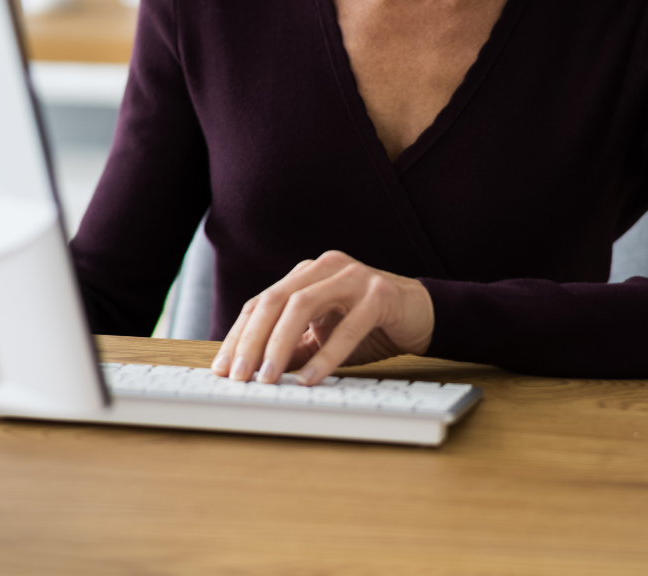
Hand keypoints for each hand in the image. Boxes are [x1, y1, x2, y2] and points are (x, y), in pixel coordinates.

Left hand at [209, 251, 433, 385]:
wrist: (425, 315)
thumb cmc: (371, 326)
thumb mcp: (324, 339)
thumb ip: (294, 349)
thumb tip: (256, 373)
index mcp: (305, 274)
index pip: (260, 303)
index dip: (239, 336)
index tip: (222, 368)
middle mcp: (324, 268)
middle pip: (274, 301)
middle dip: (251, 341)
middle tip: (239, 376)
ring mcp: (352, 277)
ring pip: (302, 306)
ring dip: (280, 345)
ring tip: (268, 379)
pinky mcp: (379, 294)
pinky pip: (347, 327)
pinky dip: (326, 355)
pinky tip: (311, 379)